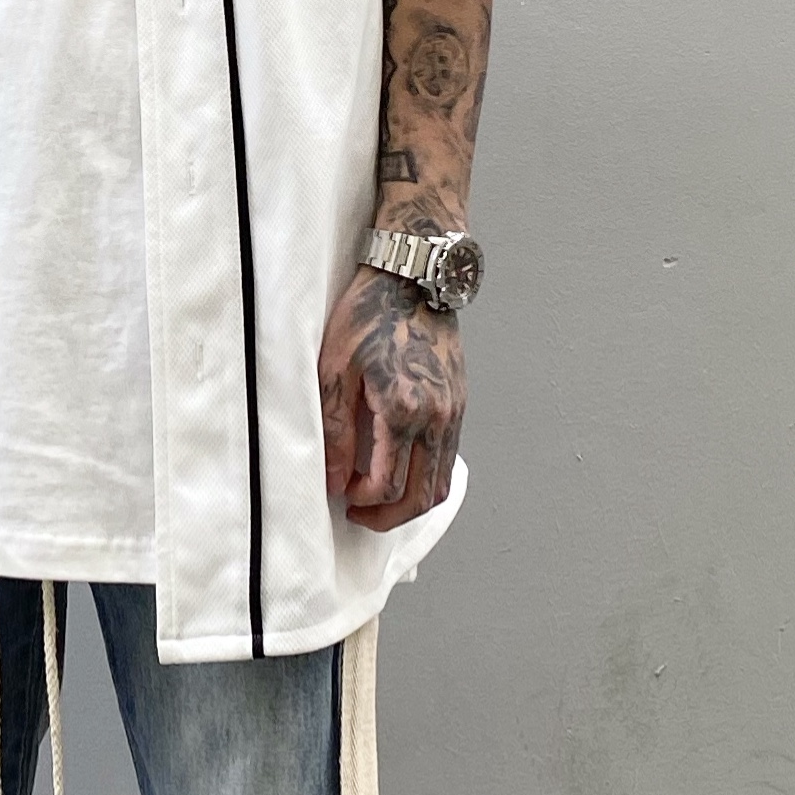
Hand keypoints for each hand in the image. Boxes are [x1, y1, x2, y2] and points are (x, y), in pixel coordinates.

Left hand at [319, 265, 463, 528]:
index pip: (386, 485)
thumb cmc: (368, 315)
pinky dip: (427, 478)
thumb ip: (334, 430)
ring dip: (411, 503)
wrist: (412, 278)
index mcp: (403, 410)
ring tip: (380, 500)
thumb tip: (333, 478)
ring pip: (441, 483)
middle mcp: (436, 417)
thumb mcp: (334, 370)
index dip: (360, 500)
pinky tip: (402, 470)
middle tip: (360, 515)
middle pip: (421, 497)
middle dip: (388, 517)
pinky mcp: (460, 404)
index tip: (340, 493)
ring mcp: (454, 412)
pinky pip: (448, 459)